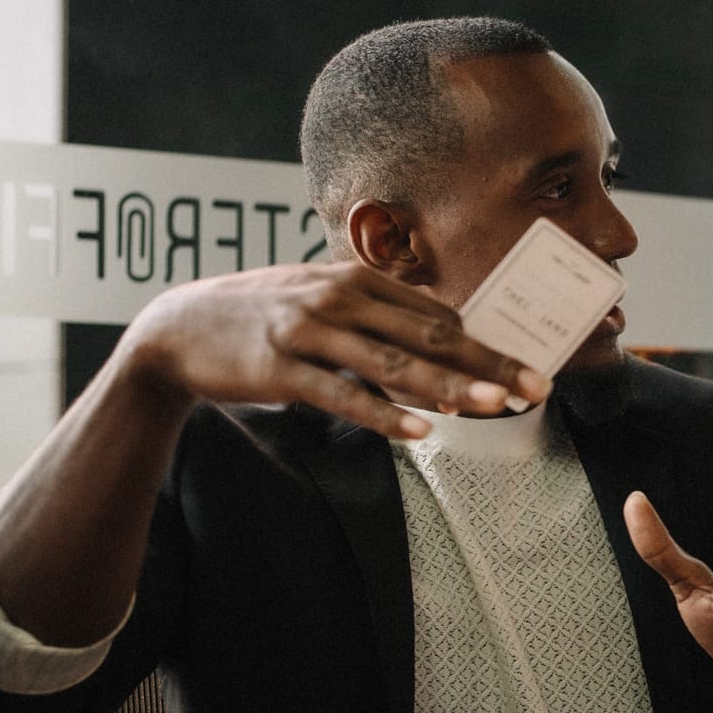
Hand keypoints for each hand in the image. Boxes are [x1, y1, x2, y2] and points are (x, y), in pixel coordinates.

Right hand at [118, 263, 548, 437]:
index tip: (524, 371)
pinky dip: (383, 414)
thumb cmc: (264, 317)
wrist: (177, 329)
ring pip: (393, 364)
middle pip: (430, 336)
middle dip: (489, 362)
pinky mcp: (282, 370)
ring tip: (493, 406)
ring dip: (449, 387)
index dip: (486, 345)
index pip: (438, 316)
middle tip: (535, 387)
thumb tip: (445, 340)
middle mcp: (338, 299)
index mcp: (356, 280)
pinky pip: (342, 395)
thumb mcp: (322, 299)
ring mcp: (309, 332)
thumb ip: (378, 314)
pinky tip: (419, 432)